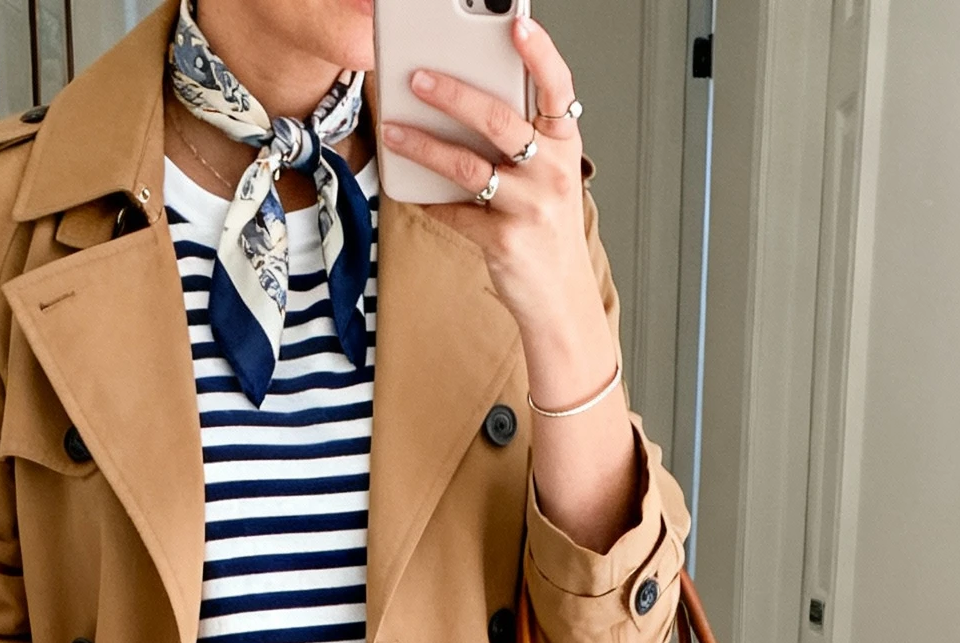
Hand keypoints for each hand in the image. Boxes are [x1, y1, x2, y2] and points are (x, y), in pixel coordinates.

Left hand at [382, 19, 610, 387]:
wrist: (560, 298)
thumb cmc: (548, 228)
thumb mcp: (550, 176)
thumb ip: (523, 139)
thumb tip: (464, 102)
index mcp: (566, 145)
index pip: (558, 87)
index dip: (540, 54)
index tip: (517, 25)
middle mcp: (553, 172)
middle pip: (497, 120)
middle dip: (451, 94)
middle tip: (416, 78)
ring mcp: (530, 208)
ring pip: (467, 166)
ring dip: (423, 146)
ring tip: (394, 130)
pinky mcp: (504, 241)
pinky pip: (454, 212)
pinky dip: (428, 201)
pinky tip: (409, 190)